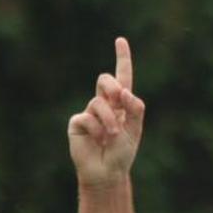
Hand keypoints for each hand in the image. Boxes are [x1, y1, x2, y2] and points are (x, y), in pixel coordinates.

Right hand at [68, 37, 145, 187]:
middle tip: (119, 100)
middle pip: (105, 80)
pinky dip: (97, 128)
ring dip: (110, 119)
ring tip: (112, 135)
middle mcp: (104, 104)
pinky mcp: (77, 123)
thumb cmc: (122, 153)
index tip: (120, 40)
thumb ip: (135, 109)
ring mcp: (89, 112)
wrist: (107, 172)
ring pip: (99, 101)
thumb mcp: (135, 130)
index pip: (122, 77)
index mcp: (121, 104)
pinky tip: (98, 139)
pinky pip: (87, 117)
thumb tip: (126, 91)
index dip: (122, 59)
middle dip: (113, 86)